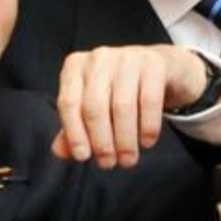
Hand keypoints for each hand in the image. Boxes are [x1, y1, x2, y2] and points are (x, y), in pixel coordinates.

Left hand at [52, 45, 215, 168]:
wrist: (160, 68)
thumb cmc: (119, 89)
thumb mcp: (93, 105)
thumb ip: (74, 128)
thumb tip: (60, 151)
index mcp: (76, 67)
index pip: (68, 103)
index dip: (74, 133)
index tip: (82, 157)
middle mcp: (99, 58)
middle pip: (94, 106)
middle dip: (101, 141)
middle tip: (109, 163)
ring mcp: (127, 57)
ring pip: (122, 106)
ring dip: (125, 140)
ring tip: (128, 159)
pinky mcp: (154, 63)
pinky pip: (149, 101)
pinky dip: (147, 126)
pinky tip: (146, 142)